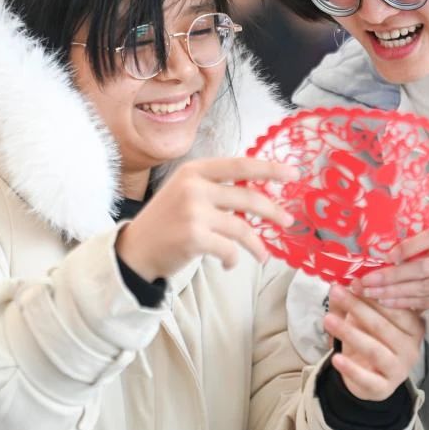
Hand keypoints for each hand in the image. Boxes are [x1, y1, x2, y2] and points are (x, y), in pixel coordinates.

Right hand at [115, 158, 297, 280]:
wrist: (135, 250)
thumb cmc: (166, 221)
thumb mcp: (186, 192)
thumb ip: (216, 187)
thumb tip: (259, 193)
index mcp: (195, 170)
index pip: (240, 165)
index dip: (270, 168)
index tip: (293, 174)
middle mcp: (194, 187)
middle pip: (247, 197)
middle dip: (273, 210)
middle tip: (287, 221)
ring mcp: (193, 212)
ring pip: (242, 227)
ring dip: (257, 244)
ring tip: (263, 255)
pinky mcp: (194, 238)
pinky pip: (229, 249)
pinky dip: (234, 259)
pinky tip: (229, 264)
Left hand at [323, 284, 423, 400]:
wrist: (369, 377)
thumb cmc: (371, 339)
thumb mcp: (364, 318)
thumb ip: (354, 300)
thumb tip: (338, 282)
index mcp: (413, 326)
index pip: (394, 307)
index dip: (372, 294)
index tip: (354, 282)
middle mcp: (411, 348)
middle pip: (382, 326)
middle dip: (357, 307)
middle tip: (336, 293)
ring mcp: (399, 370)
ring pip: (374, 350)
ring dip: (349, 333)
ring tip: (328, 319)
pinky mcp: (384, 388)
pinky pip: (367, 379)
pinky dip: (351, 369)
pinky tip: (336, 358)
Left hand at [353, 226, 428, 313]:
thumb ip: (424, 242)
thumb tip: (385, 251)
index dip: (410, 246)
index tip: (389, 255)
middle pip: (426, 268)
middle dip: (393, 275)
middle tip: (368, 280)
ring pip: (425, 288)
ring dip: (394, 292)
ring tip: (372, 293)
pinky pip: (428, 303)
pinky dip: (406, 303)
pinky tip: (388, 301)